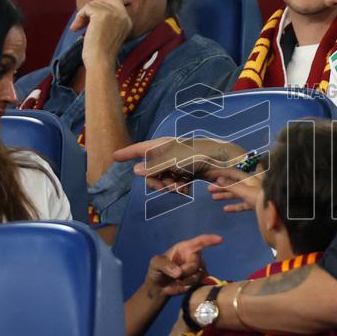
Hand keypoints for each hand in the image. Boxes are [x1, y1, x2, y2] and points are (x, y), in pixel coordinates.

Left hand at [72, 0, 132, 69]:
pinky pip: (86, 8)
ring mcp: (113, 13)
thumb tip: (92, 5)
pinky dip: (79, 17)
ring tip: (78, 28)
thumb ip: (107, 19)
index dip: (99, 9)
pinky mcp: (102, 14)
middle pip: (102, 2)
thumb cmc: (102, 52)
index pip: (113, 3)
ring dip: (82, 16)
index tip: (90, 21)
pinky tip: (76, 28)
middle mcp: (123, 14)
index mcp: (127, 20)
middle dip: (90, 11)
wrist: (101, 61)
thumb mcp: (110, 33)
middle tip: (82, 23)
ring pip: (93, 5)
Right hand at [114, 137, 246, 195]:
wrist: (223, 161)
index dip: (126, 153)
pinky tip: (185, 189)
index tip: (113, 156)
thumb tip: (136, 171)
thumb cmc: (198, 155)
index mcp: (162, 146)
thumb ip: (154, 167)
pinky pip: (173, 183)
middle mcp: (166, 154)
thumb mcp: (175, 161)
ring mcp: (176, 164)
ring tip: (180, 188)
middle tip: (166, 188)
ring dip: (168, 186)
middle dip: (156, 182)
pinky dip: (178, 187)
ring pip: (162, 179)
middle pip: (150, 171)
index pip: (139, 149)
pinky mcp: (185, 172)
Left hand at [156, 233, 221, 290]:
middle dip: (185, 271)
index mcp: (185, 248)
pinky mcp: (200, 281)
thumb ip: (165, 265)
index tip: (220, 239)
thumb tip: (178, 272)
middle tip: (175, 276)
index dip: (210, 240)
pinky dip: (189, 286)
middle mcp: (194, 257)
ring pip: (198, 275)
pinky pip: (199, 284)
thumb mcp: (155, 263)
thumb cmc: (157, 270)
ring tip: (177, 280)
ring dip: (186, 281)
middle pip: (197, 263)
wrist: (159, 286)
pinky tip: (182, 285)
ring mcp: (198, 269)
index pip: (200, 241)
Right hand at [206, 167, 261, 212]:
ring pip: (237, 194)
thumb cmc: (260, 196)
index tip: (211, 174)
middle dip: (221, 186)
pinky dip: (234, 206)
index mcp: (249, 179)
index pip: (233, 173)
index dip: (222, 173)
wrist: (275, 209)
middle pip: (234, 184)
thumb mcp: (244, 190)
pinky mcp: (255, 205)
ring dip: (225, 195)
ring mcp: (254, 195)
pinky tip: (226, 209)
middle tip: (209, 189)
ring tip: (213, 198)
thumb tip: (219, 179)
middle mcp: (251, 185)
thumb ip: (231, 186)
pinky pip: (243, 204)